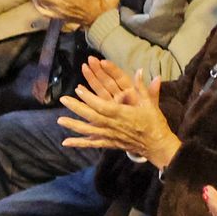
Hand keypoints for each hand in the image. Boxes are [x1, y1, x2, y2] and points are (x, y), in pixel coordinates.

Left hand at [57, 57, 181, 166]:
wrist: (156, 145)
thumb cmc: (154, 122)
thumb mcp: (150, 103)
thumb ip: (143, 87)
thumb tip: (140, 70)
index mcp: (122, 114)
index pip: (102, 105)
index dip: (89, 98)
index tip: (78, 90)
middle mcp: (113, 125)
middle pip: (92, 116)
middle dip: (77, 107)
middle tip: (63, 99)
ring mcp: (110, 135)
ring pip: (89, 130)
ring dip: (73, 125)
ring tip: (59, 120)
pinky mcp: (109, 143)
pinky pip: (92, 143)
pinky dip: (78, 143)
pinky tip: (65, 143)